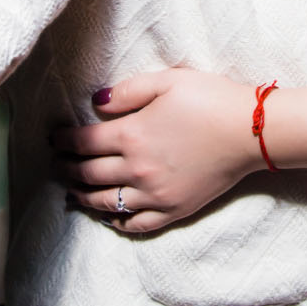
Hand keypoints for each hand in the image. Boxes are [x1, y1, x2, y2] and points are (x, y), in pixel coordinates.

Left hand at [50, 68, 260, 232]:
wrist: (252, 131)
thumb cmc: (212, 100)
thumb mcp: (168, 81)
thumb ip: (128, 91)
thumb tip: (97, 103)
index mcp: (132, 135)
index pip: (83, 142)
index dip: (63, 141)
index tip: (54, 139)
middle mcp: (137, 169)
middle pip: (88, 173)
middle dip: (67, 168)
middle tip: (57, 164)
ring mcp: (155, 194)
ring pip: (106, 202)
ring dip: (83, 196)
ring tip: (72, 191)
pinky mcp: (174, 210)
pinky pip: (137, 224)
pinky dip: (117, 222)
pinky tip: (109, 217)